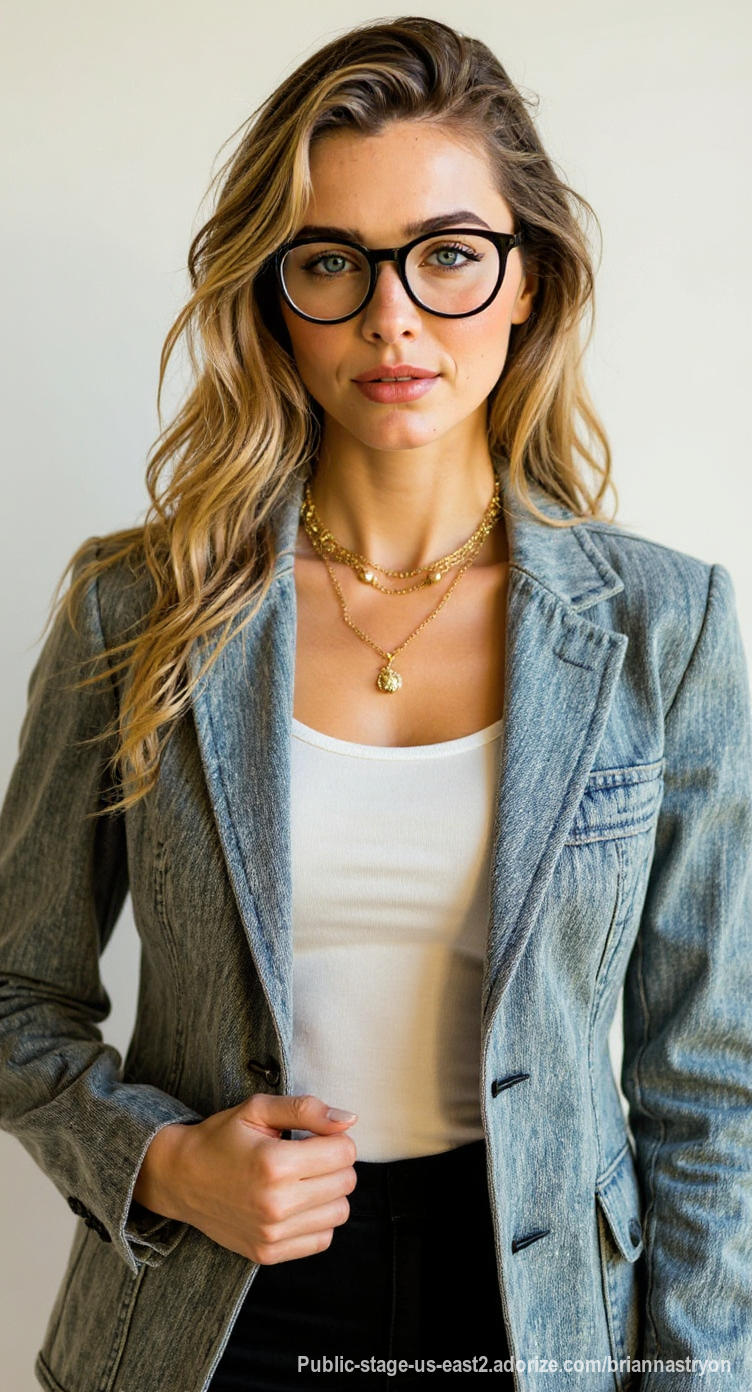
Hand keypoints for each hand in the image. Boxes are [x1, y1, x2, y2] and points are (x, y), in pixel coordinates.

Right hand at [132, 1093, 358, 1262]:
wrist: (181, 1178)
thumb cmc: (222, 1138)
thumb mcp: (258, 1109)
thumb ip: (306, 1110)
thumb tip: (349, 1120)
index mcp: (275, 1163)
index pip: (345, 1153)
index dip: (336, 1139)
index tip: (315, 1137)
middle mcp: (275, 1203)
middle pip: (346, 1182)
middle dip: (335, 1163)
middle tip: (308, 1156)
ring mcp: (272, 1234)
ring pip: (340, 1212)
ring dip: (330, 1193)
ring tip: (304, 1180)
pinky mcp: (268, 1254)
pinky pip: (322, 1239)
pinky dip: (318, 1220)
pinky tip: (298, 1204)